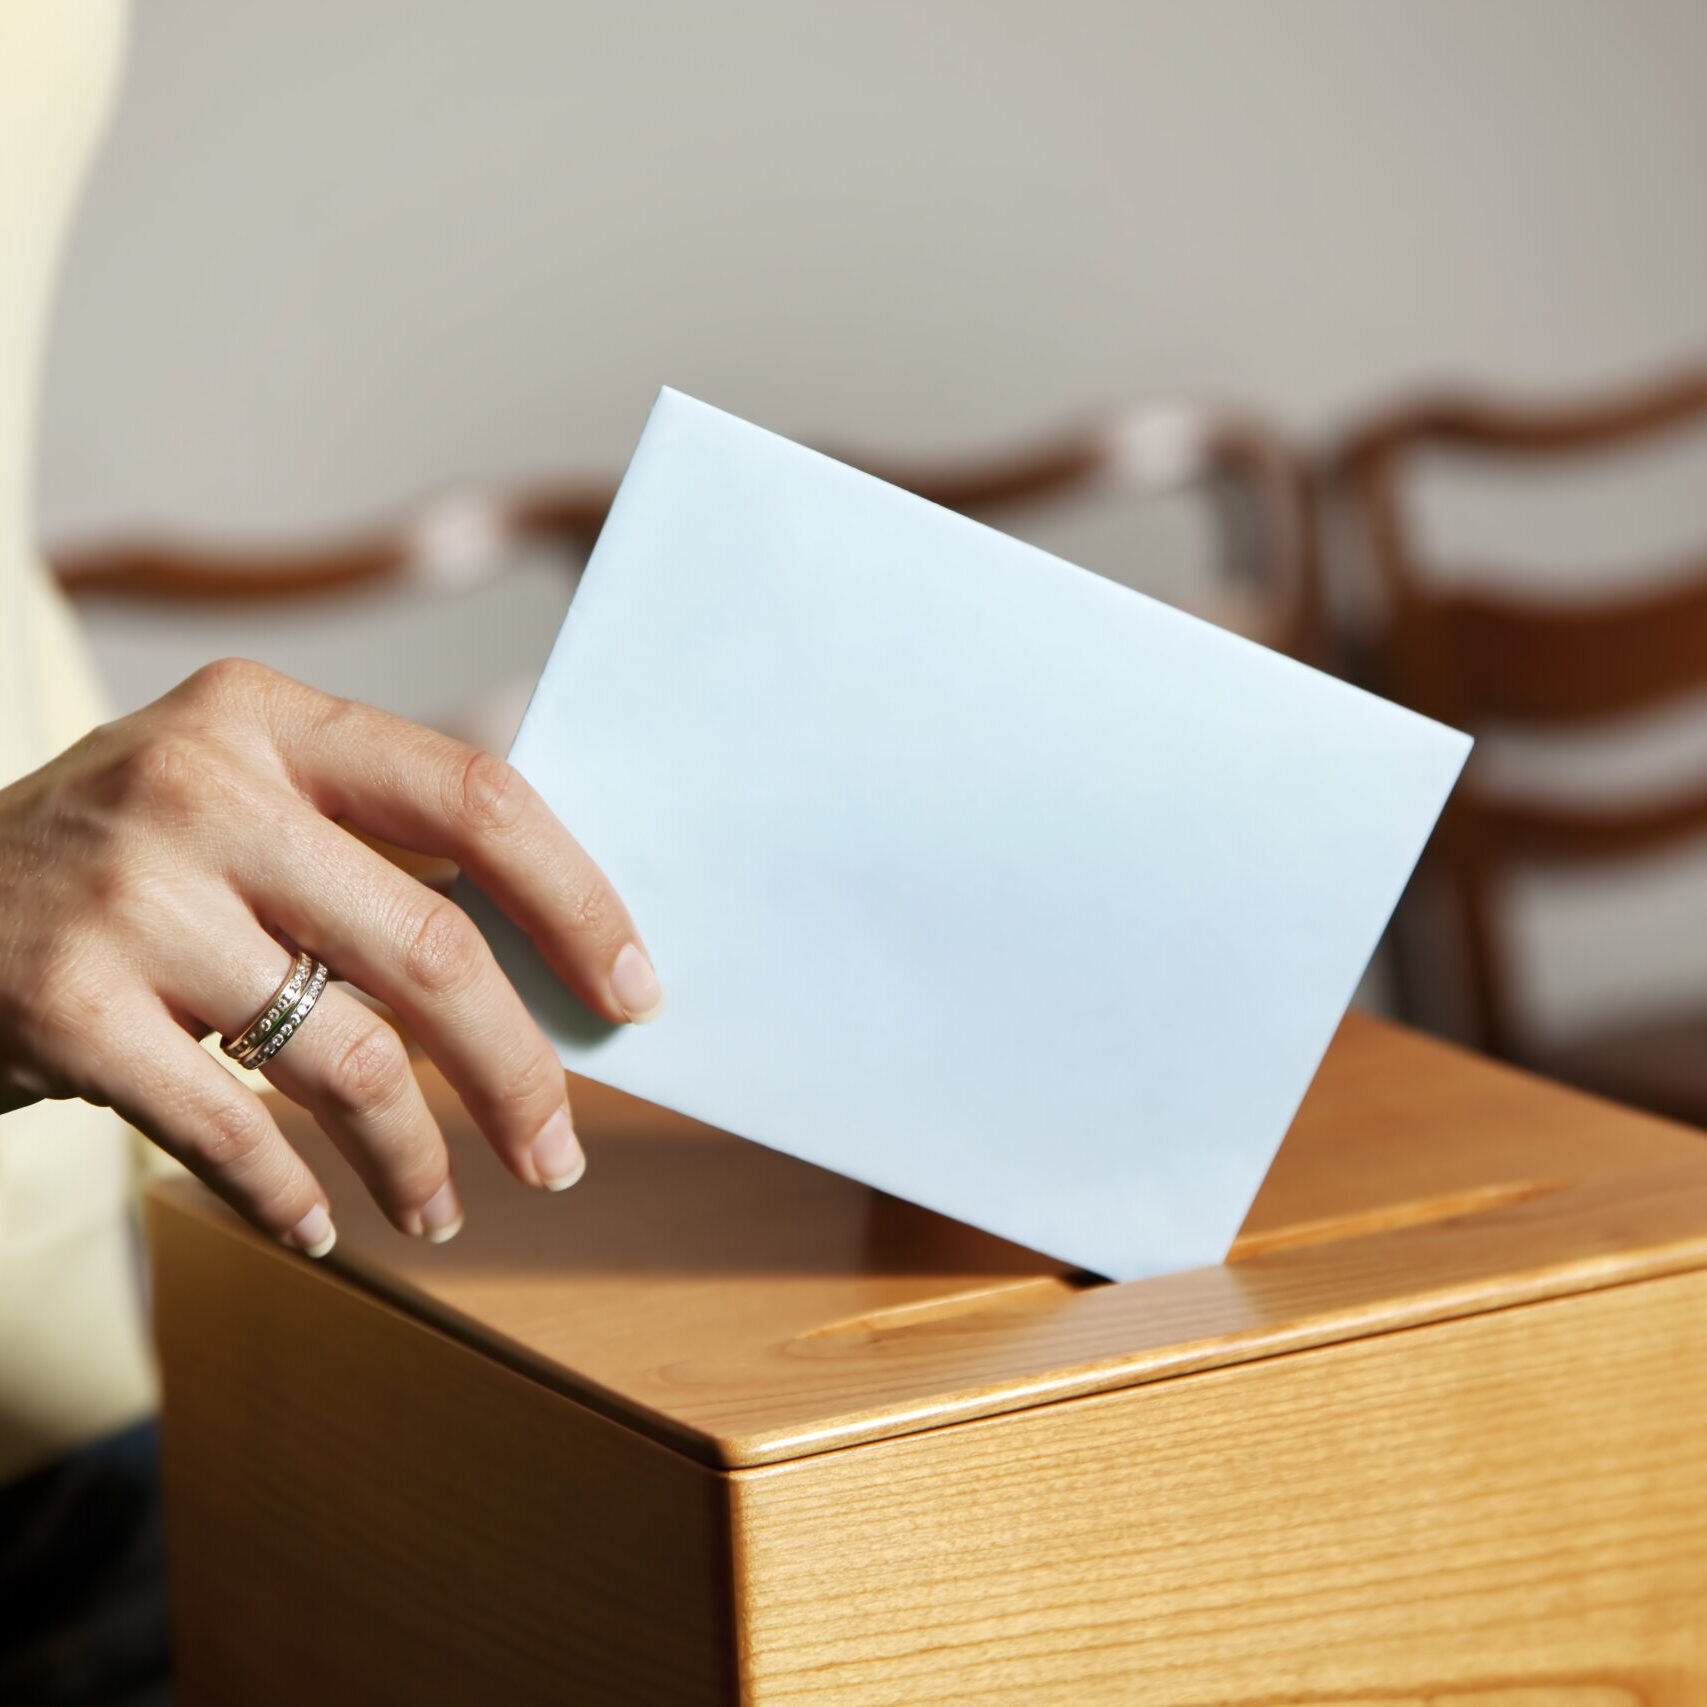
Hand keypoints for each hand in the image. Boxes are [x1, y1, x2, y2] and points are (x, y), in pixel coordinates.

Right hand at [0, 659, 663, 1254]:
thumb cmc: (119, 861)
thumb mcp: (236, 798)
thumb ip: (376, 849)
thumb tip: (559, 960)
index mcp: (269, 719)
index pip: (477, 800)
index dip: (578, 904)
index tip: (633, 994)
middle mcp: (201, 788)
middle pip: (432, 947)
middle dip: (517, 1071)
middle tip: (558, 1152)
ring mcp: (126, 898)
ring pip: (345, 1057)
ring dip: (415, 1155)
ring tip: (441, 1208)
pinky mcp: (61, 1008)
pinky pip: (231, 1132)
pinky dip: (290, 1197)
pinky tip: (321, 1226)